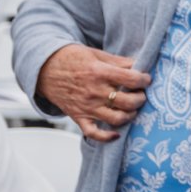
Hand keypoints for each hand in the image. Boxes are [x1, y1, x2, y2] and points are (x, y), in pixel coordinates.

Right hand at [37, 43, 151, 143]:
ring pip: (116, 119)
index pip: (132, 79)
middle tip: (141, 94)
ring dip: (130, 115)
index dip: (144, 80)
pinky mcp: (78, 117)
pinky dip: (106, 137)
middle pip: (128, 102)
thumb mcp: (97, 54)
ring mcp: (86, 107)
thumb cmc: (72, 59)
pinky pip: (94, 133)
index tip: (146, 79)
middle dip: (141, 99)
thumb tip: (140, 64)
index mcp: (100, 73)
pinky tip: (116, 133)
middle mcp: (95, 92)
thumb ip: (119, 61)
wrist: (44, 69)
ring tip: (132, 108)